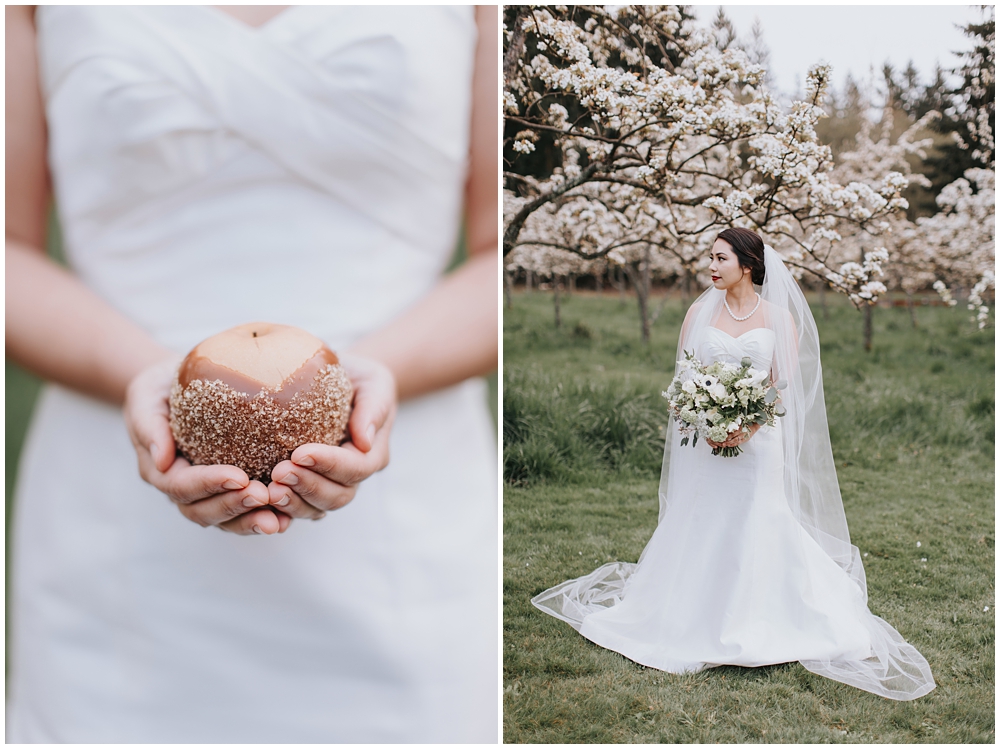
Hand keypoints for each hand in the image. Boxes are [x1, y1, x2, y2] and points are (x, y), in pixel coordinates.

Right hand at [124, 356, 287, 535]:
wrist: (175, 387)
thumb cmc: (162, 387)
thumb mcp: (147, 395)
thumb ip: (150, 424)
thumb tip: (160, 457)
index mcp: (160, 469)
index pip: (181, 485)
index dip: (209, 484)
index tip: (239, 477)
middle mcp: (183, 489)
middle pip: (202, 511)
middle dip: (233, 507)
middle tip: (264, 495)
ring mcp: (206, 495)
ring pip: (225, 520)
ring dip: (251, 521)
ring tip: (279, 519)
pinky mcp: (229, 492)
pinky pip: (245, 513)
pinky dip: (265, 517)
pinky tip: (288, 517)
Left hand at [267, 353, 395, 513]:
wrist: (345, 381)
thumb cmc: (360, 379)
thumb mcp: (374, 383)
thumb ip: (373, 408)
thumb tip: (365, 441)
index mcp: (373, 454)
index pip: (356, 468)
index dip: (330, 464)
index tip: (300, 452)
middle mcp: (353, 476)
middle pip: (338, 495)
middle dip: (308, 486)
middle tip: (279, 473)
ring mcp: (331, 484)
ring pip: (317, 508)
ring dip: (293, 501)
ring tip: (269, 490)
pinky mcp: (308, 486)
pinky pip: (298, 505)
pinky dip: (281, 508)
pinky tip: (261, 497)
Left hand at [705, 422, 760, 449]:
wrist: (754, 426)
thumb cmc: (746, 423)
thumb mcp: (740, 423)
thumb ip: (734, 426)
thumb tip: (726, 428)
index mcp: (741, 429)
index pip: (734, 434)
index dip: (728, 436)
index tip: (723, 438)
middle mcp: (742, 434)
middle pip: (734, 439)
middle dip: (728, 441)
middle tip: (722, 443)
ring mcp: (744, 437)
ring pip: (736, 442)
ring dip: (730, 444)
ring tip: (725, 445)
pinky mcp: (745, 440)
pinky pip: (739, 443)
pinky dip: (734, 444)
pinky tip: (729, 445)